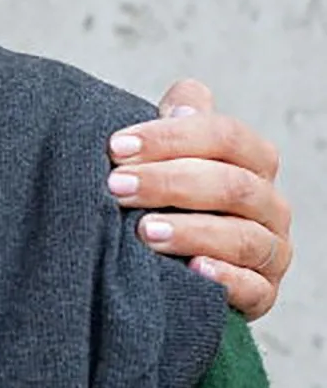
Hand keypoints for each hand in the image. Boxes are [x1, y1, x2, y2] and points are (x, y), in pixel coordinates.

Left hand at [107, 79, 291, 319]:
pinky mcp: (263, 293)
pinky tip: (191, 269)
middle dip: (169, 183)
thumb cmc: (165, 198)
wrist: (170, 263)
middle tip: (116, 187)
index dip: (170, 138)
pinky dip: (223, 277)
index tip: (115, 146)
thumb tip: (186, 95)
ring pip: (243, 237)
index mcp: (251, 160)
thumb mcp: (167, 156)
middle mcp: (268, 203)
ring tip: (143, 232)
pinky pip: (254, 287)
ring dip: (191, 231)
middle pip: (232, 185)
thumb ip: (178, 122)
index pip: (224, 136)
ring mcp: (271, 250)